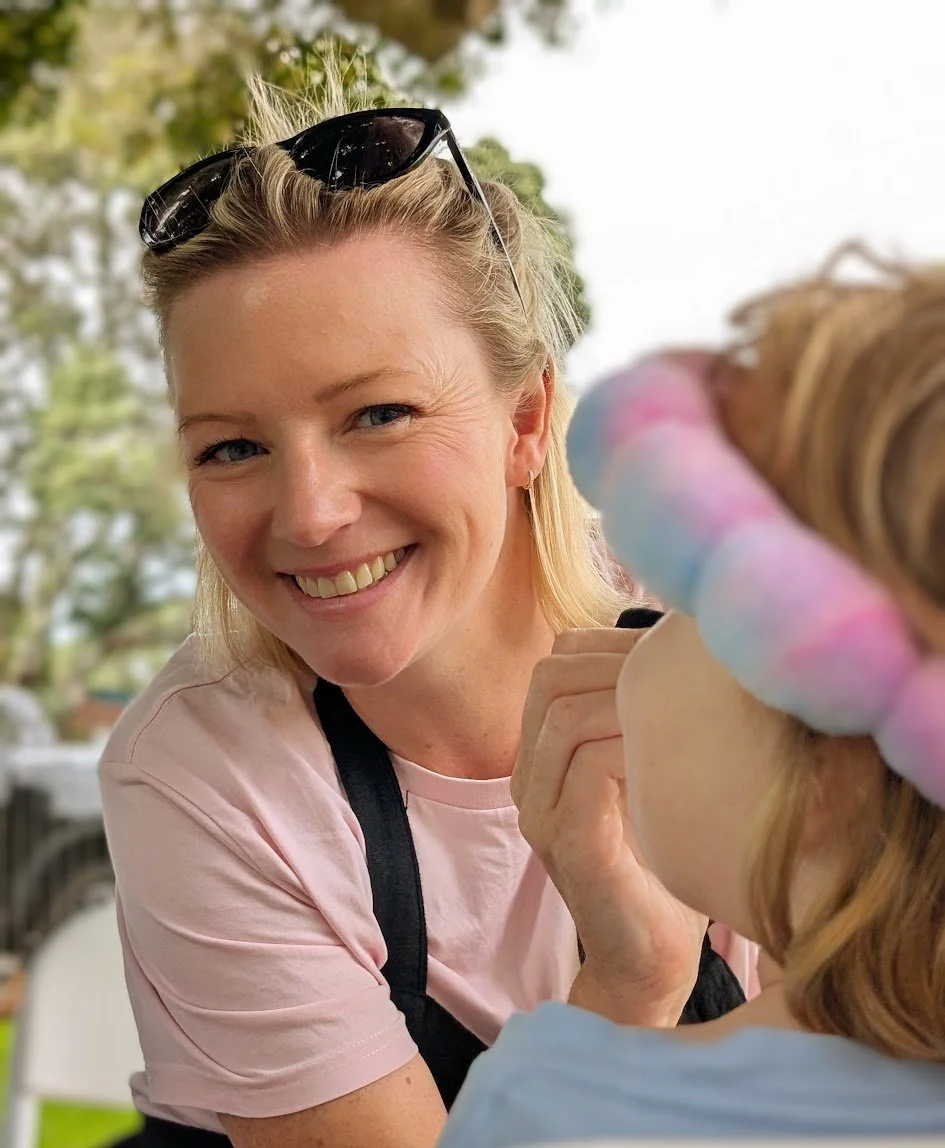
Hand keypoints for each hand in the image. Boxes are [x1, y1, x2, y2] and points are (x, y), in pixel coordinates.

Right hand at [512, 627, 706, 1024]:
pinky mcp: (569, 844)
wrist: (651, 962)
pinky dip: (637, 746)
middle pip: (551, 678)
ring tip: (684, 711)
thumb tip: (689, 650)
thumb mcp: (652, 774)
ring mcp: (540, 812)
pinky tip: (678, 758)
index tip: (674, 651)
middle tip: (682, 674)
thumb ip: (648, 721)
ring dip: (631, 700)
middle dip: (620, 661)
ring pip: (564, 715)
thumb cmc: (665, 862)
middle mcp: (529, 778)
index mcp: (543, 755)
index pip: (556, 663)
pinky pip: (588, 766)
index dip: (613, 643)